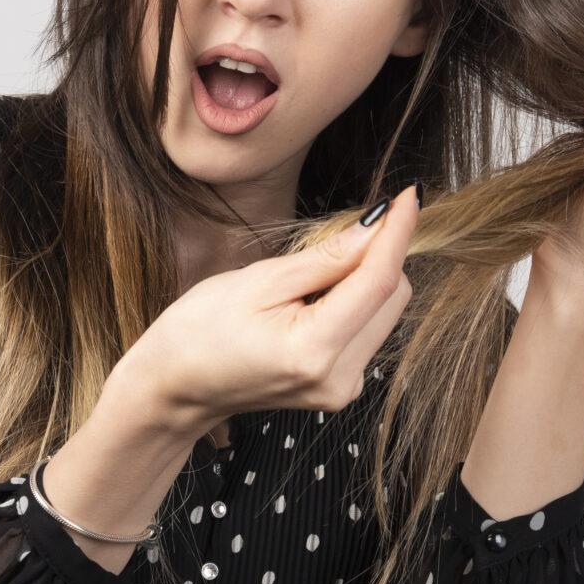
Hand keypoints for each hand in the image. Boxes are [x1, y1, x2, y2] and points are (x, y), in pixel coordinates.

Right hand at [106, 187, 420, 437]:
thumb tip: (374, 229)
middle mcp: (339, 378)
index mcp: (314, 350)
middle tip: (336, 234)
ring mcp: (342, 388)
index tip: (408, 194)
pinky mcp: (341, 387)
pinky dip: (354, 303)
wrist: (176, 386)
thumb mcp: (259, 280)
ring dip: (365, 279)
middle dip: (377, 255)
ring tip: (309, 278)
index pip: (378, 281)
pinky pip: (368, 330)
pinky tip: (315, 300)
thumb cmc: (200, 330)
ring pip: (386, 312)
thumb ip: (324, 258)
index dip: (396, 233)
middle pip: (393, 297)